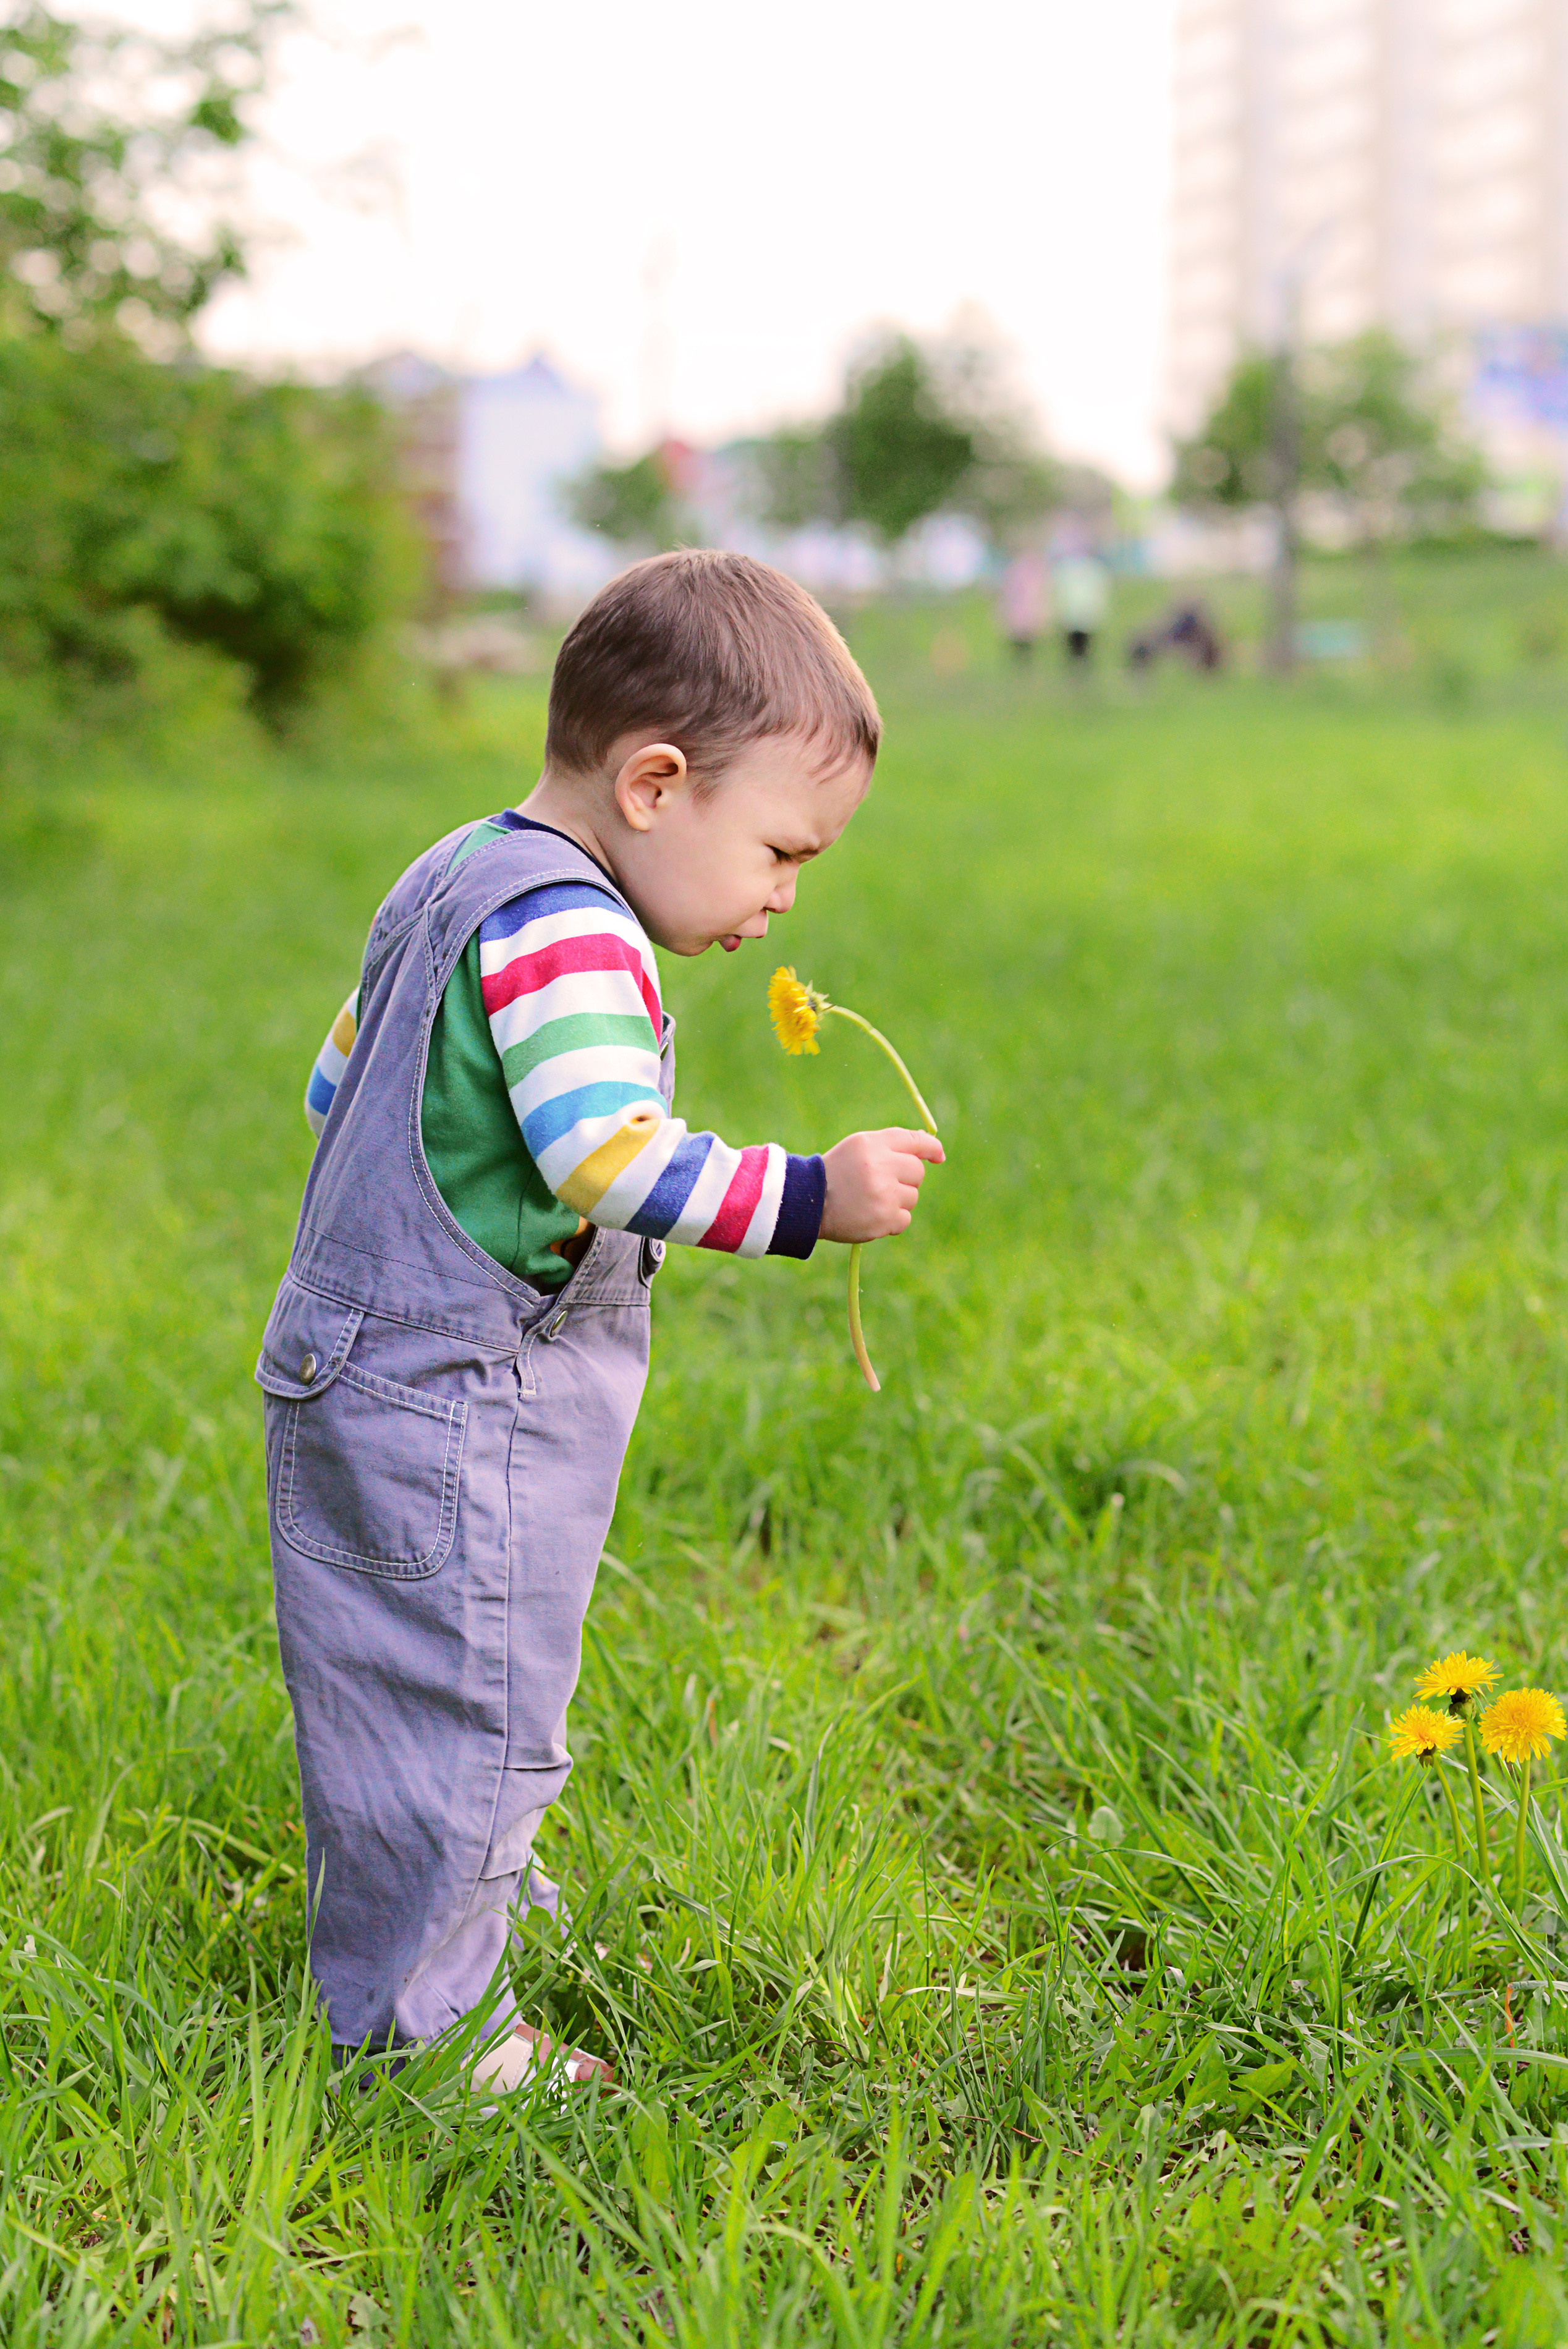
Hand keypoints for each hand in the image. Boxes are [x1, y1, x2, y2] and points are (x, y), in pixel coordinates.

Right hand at [820, 1128, 944, 1242]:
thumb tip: (933, 1150)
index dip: (931, 1149)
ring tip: (871, 1200)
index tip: (938, 1156)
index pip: (914, 1142)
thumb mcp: (859, 1147)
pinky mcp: (884, 1219)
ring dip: (897, 1200)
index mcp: (872, 1145)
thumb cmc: (837, 1172)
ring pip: (912, 1197)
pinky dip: (892, 1220)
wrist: (809, 1203)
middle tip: (881, 1183)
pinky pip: (905, 1219)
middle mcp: (880, 1167)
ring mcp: (883, 1195)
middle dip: (905, 1178)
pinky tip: (871, 1215)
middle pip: (917, 1172)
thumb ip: (893, 1143)